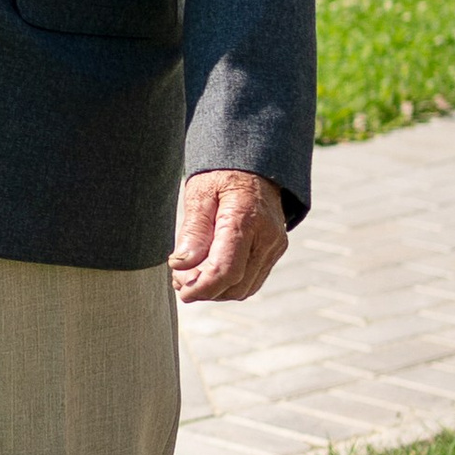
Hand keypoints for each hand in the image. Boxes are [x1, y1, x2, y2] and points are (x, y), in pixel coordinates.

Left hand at [170, 167, 288, 303]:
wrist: (256, 164)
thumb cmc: (223, 175)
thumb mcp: (200, 194)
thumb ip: (193, 231)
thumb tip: (182, 265)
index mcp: (246, 220)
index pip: (226, 270)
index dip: (201, 287)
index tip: (181, 289)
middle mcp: (266, 238)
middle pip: (236, 285)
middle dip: (206, 290)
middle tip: (179, 278)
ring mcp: (274, 246)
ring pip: (245, 288)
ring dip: (217, 290)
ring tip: (191, 274)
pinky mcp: (274, 251)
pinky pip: (253, 280)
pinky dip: (230, 283)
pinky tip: (210, 270)